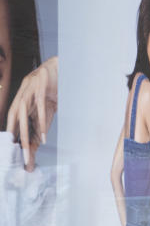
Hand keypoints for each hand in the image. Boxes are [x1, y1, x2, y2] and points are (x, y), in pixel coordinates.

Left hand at [6, 56, 57, 170]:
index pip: (16, 126)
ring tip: (28, 152)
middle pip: (16, 125)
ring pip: (23, 118)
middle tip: (23, 161)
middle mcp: (21, 99)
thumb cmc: (51, 85)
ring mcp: (29, 93)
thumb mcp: (46, 106)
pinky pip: (40, 109)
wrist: (58, 65)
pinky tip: (43, 137)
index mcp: (21, 104)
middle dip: (19, 144)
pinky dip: (41, 123)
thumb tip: (39, 138)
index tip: (21, 158)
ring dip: (26, 137)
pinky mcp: (40, 89)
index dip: (18, 142)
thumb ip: (41, 119)